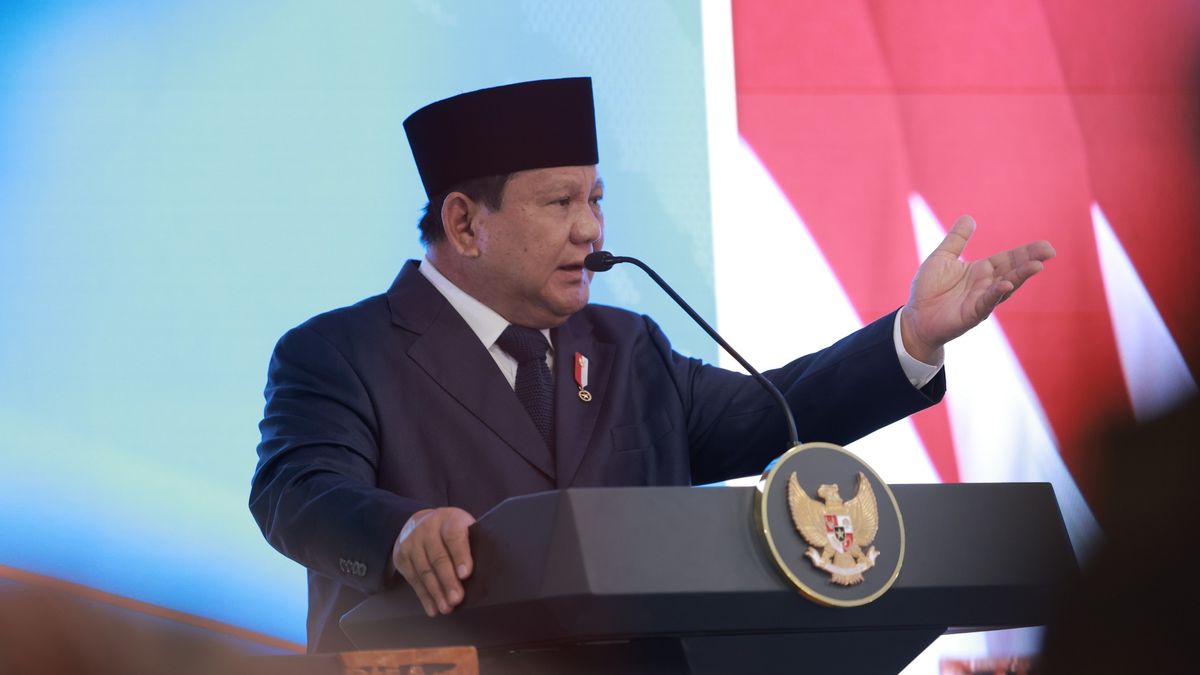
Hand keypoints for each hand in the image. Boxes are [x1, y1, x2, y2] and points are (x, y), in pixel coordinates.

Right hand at [392, 507, 474, 616]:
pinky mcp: (402, 556)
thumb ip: (472, 545)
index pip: (454, 536)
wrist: (419, 522)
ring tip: (446, 608)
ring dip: (436, 592)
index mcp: (448, 519)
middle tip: (456, 599)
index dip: (460, 555)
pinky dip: (424, 596)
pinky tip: (433, 608)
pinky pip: (413, 579)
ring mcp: (412, 542)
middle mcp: (427, 528)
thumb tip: (483, 575)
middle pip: (438, 557)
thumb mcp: (463, 527)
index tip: (465, 574)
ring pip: (424, 570)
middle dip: (448, 581)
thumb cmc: (450, 530)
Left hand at [901, 215, 1054, 361]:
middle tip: (1049, 251)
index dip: (1027, 252)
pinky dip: (996, 294)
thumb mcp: (942, 257)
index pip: (1009, 259)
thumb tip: (968, 217)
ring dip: (1019, 277)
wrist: (915, 317)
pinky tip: (1006, 286)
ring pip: (1005, 287)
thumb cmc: (929, 289)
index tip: (1046, 245)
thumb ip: (956, 239)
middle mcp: (987, 285)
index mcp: (982, 270)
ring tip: (1036, 266)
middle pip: (1013, 271)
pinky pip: (986, 303)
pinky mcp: (971, 314)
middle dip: (1030, 261)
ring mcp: (981, 300)